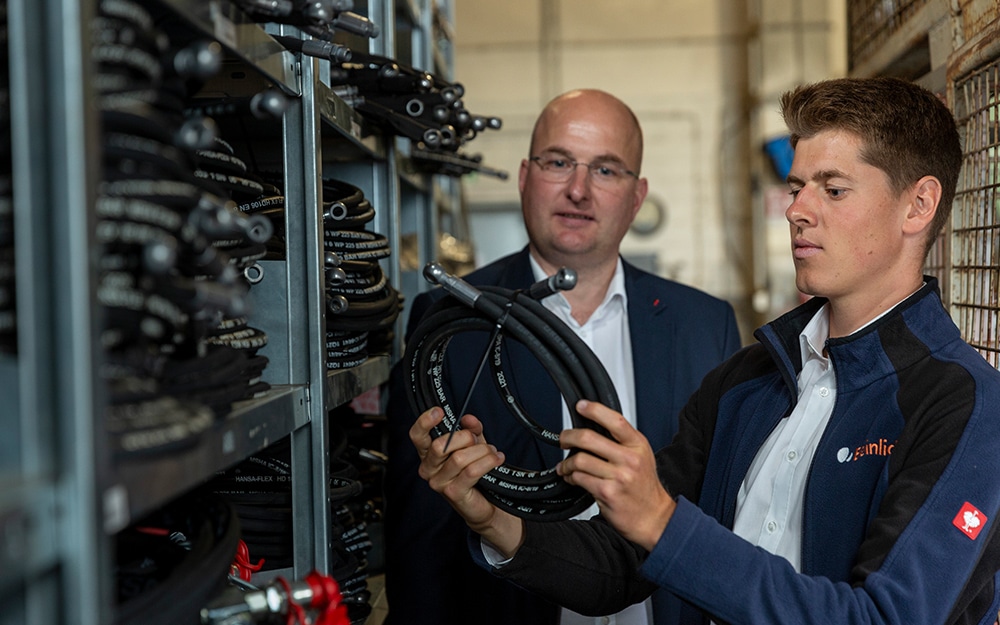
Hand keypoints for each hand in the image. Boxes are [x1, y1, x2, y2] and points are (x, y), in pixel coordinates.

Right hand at [410, 407, 524, 556]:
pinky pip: (471, 471)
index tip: (439, 411)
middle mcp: (429, 468)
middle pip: (440, 445)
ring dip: (481, 451)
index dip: (425, 422)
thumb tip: (469, 419)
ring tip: (492, 452)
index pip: (418, 436)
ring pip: (460, 458)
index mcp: (429, 454)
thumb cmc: (474, 473)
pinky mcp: (452, 493)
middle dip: (465, 438)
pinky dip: (487, 462)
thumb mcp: (473, 445)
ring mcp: (439, 482)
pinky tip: (496, 459)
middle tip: (478, 441)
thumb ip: (471, 430)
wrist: (485, 503)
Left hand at [557, 400, 674, 550]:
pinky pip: (580, 478)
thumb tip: (593, 427)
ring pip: (580, 460)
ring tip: (566, 466)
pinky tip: (572, 478)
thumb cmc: (644, 487)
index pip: (615, 420)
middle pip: (589, 438)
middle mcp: (630, 459)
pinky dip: (571, 477)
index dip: (595, 410)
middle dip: (569, 437)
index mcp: (638, 445)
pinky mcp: (607, 492)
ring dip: (567, 462)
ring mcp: (619, 476)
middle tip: (563, 439)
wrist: (654, 517)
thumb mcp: (641, 456)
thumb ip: (622, 442)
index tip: (581, 406)